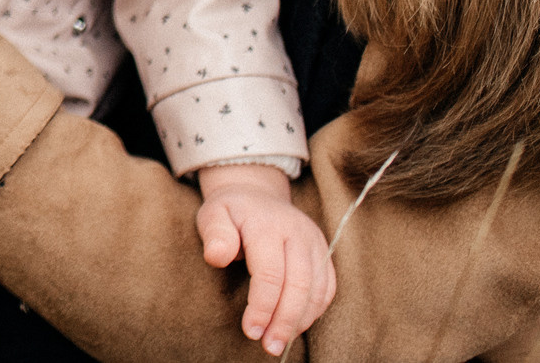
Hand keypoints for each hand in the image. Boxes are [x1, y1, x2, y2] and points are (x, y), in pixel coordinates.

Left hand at [195, 163, 336, 355]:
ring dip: (300, 321)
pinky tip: (296, 326)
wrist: (256, 194)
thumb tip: (217, 257)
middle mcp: (297, 232)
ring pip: (317, 289)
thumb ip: (215, 234)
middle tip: (269, 346)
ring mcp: (314, 242)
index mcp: (267, 224)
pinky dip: (315, 311)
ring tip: (280, 342)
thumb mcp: (212, 214)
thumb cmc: (230, 212)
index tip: (250, 331)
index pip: (270, 272)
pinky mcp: (324, 252)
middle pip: (299, 285)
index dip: (262, 306)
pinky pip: (327, 287)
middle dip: (284, 320)